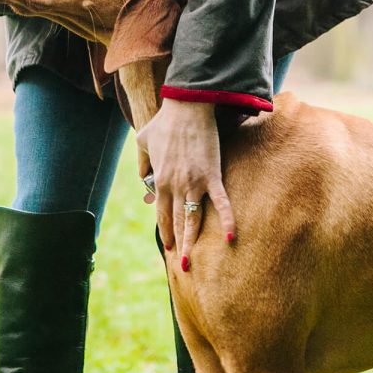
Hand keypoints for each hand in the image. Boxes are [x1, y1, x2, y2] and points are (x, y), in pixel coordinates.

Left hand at [136, 98, 235, 270]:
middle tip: (183, 264)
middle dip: (179, 244)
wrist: (187, 108)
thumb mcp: (143, 142)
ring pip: (193, 219)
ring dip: (193, 241)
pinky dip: (226, 220)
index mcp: (159, 180)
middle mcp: (175, 187)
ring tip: (192, 262)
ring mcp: (194, 183)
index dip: (166, 231)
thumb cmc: (164, 123)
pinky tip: (229, 237)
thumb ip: (142, 164)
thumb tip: (144, 180)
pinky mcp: (212, 176)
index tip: (169, 245)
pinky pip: (221, 203)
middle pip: (177, 222)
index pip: (161, 214)